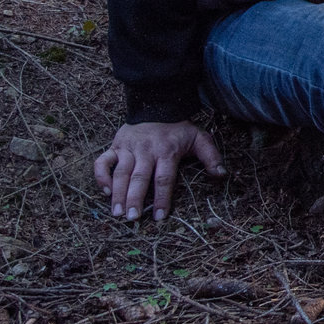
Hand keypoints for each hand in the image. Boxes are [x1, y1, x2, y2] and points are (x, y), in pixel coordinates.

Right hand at [94, 120, 226, 221]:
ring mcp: (128, 148)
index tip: (159, 217)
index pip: (164, 179)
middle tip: (132, 218)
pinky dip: (101, 176)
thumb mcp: (199, 138)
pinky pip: (103, 162)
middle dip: (135, 199)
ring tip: (117, 213)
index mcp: (167, 151)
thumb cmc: (179, 128)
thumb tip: (222, 175)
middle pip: (139, 178)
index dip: (162, 198)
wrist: (157, 105)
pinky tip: (105, 191)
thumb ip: (211, 156)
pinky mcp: (115, 146)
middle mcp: (146, 151)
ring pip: (120, 173)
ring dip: (118, 194)